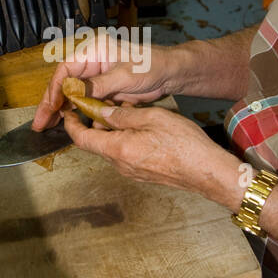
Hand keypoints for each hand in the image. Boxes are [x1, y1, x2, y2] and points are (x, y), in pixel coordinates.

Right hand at [32, 46, 181, 131]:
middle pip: (64, 84)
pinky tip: (72, 127)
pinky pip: (87, 104)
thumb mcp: (124, 75)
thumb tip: (75, 94)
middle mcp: (92, 63)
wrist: (170, 73)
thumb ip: (99, 85)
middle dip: (52, 104)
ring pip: (73, 96)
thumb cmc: (151, 64)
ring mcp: (97, 78)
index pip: (65, 69)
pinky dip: (80, 115)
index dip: (55, 89)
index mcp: (94, 51)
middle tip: (40, 123)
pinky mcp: (105, 91)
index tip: (51, 107)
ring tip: (49, 127)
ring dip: (63, 112)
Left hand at [62, 103, 253, 208]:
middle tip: (105, 103)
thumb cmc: (183, 145)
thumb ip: (123, 116)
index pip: (81, 139)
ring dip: (113, 130)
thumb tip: (102, 112)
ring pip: (112, 147)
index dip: (72, 124)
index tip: (69, 111)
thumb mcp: (152, 118)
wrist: (207, 171)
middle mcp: (120, 165)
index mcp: (117, 150)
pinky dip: (125, 138)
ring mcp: (131, 172)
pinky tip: (141, 126)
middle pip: (96, 143)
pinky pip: (125, 154)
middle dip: (96, 123)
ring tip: (129, 111)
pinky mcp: (143, 174)